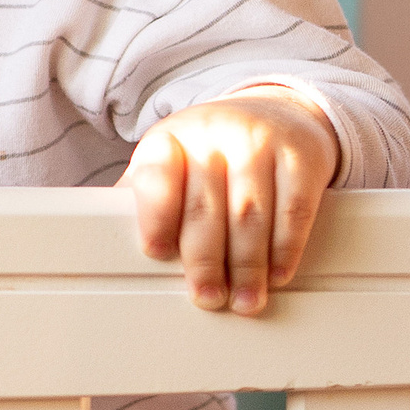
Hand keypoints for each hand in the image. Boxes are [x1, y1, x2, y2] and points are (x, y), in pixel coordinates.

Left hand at [124, 89, 339, 315]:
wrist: (278, 109)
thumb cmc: (214, 149)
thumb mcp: (173, 158)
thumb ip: (146, 196)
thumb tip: (108, 242)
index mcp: (170, 138)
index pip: (156, 175)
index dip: (155, 215)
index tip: (155, 252)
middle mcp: (213, 134)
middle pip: (205, 206)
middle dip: (205, 260)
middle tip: (207, 298)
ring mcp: (260, 141)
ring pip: (251, 213)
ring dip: (248, 265)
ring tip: (244, 300)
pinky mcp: (302, 156)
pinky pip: (294, 209)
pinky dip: (286, 248)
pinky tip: (278, 273)